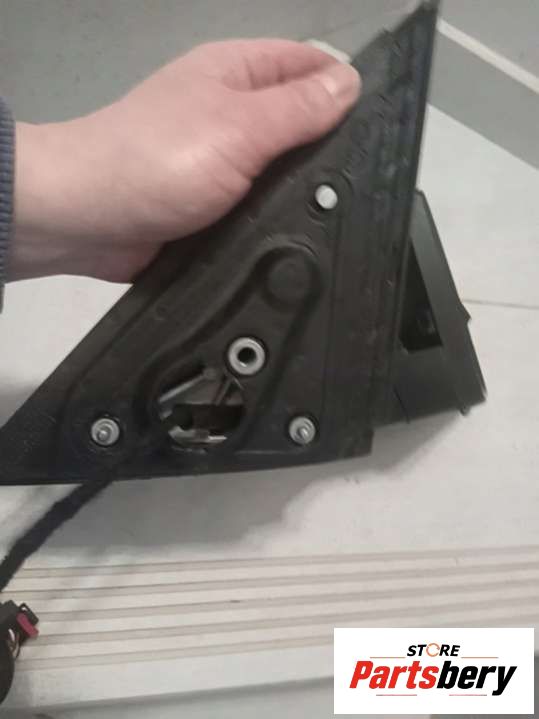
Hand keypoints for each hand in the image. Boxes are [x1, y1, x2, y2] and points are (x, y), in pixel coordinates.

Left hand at [12, 39, 359, 282]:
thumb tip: (352, 84)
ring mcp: (224, 162)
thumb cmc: (160, 160)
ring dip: (307, 191)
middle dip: (332, 146)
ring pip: (282, 170)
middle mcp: (233, 113)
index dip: (346, 87)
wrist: (90, 220)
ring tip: (348, 216)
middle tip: (370, 183)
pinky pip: (261, 207)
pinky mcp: (216, 206)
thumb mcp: (238, 127)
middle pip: (300, 120)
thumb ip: (297, 109)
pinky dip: (281, 219)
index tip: (385, 125)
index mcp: (237, 73)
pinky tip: (309, 236)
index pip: (308, 65)